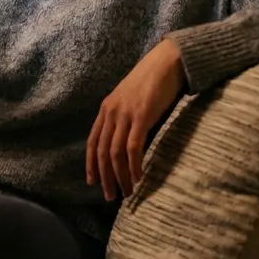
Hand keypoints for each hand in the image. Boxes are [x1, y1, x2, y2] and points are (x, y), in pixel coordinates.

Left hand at [86, 38, 185, 200]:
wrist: (167, 61)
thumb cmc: (152, 81)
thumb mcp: (130, 100)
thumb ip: (125, 119)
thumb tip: (125, 144)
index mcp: (106, 109)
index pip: (92, 142)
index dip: (91, 164)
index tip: (92, 182)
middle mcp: (111, 113)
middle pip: (102, 152)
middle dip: (105, 177)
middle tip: (110, 196)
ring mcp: (125, 114)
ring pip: (115, 153)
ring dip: (120, 176)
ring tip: (126, 192)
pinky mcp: (141, 116)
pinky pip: (133, 147)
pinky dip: (134, 165)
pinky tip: (138, 178)